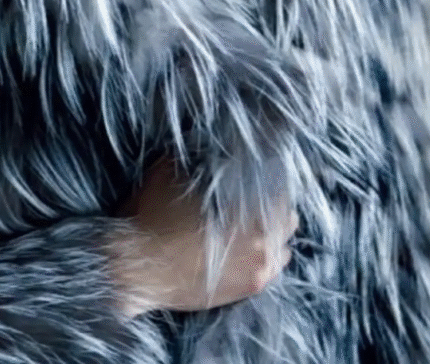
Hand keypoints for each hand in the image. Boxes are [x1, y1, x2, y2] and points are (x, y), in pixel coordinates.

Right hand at [109, 158, 297, 316]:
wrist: (140, 266)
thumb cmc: (153, 218)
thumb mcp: (168, 172)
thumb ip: (193, 157)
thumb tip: (203, 142)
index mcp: (247, 201)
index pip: (280, 185)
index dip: (272, 178)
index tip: (262, 176)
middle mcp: (263, 234)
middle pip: (289, 218)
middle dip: (276, 210)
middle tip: (258, 204)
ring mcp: (260, 265)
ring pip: (284, 247)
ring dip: (273, 238)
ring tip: (252, 232)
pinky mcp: (250, 287)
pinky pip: (272, 270)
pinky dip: (264, 260)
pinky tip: (246, 253)